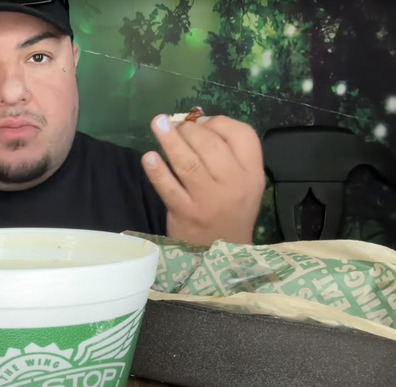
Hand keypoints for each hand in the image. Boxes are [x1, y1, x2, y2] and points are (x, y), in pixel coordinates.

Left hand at [141, 114, 265, 245]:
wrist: (222, 251)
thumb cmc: (230, 209)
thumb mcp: (244, 181)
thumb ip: (227, 153)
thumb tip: (198, 121)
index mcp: (252, 172)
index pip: (242, 135)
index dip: (218, 122)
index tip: (201, 120)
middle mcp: (233, 184)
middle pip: (210, 145)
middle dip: (189, 129)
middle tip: (174, 124)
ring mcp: (208, 199)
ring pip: (188, 162)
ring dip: (170, 140)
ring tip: (158, 124)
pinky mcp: (185, 212)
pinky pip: (168, 187)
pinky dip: (157, 171)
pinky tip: (149, 158)